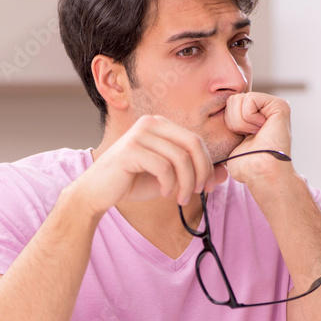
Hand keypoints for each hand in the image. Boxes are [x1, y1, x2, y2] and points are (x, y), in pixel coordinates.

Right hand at [76, 115, 228, 214]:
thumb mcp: (169, 178)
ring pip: (180, 158)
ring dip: (186, 183)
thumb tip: (224, 173)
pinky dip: (169, 184)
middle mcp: (150, 123)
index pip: (196, 140)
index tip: (208, 187)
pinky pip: (163, 167)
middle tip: (199, 193)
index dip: (207, 165)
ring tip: (179, 198)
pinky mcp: (131, 149)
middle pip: (192, 144)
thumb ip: (194, 173)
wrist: (97, 192)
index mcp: (160, 125)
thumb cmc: (131, 182)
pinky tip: (164, 193)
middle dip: (201, 172)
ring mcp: (139, 134)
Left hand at [222, 92, 293, 183]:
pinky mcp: (280, 105)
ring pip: (238, 99)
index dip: (228, 123)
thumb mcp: (230, 140)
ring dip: (240, 122)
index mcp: (255, 114)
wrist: (260, 173)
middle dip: (234, 121)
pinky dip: (248, 118)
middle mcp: (266, 107)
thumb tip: (214, 116)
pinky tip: (261, 130)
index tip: (243, 139)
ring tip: (255, 135)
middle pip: (232, 99)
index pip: (228, 104)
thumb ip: (227, 123)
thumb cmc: (245, 164)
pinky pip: (249, 99)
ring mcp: (274, 105)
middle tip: (249, 137)